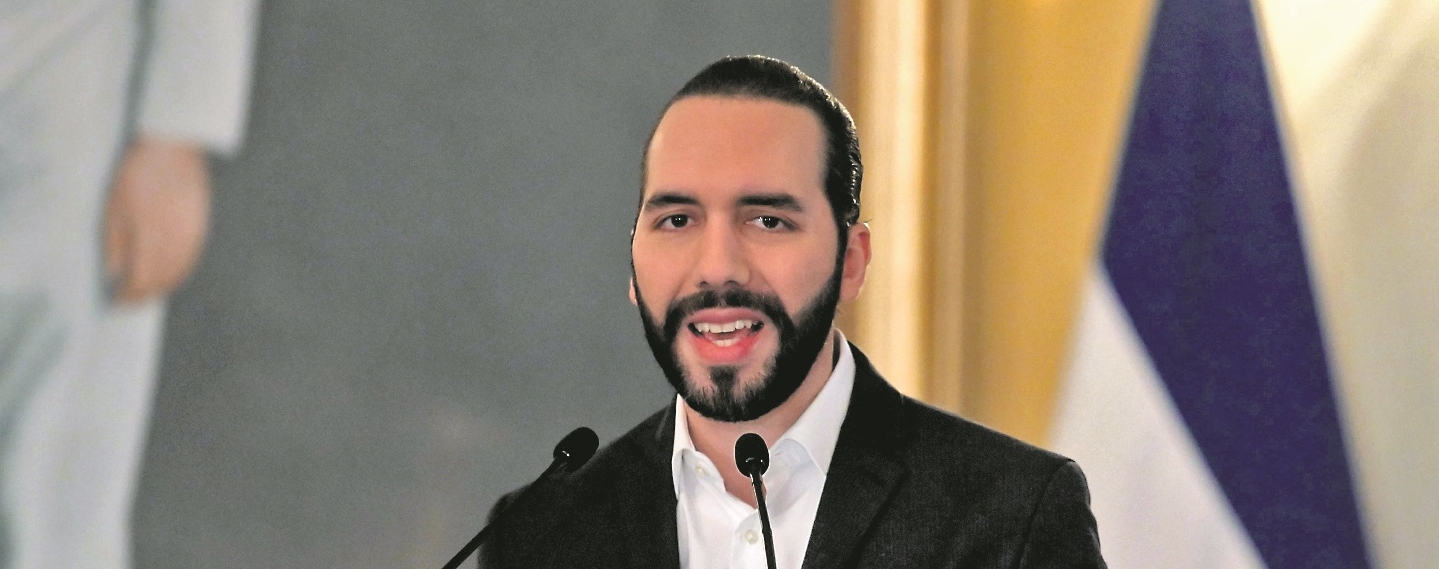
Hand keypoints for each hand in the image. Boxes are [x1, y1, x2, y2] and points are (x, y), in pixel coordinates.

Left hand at [103, 137, 212, 302]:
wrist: (173, 149)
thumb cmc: (138, 175)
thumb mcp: (114, 206)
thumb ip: (114, 243)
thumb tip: (115, 274)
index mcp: (149, 237)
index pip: (141, 281)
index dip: (129, 296)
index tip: (117, 302)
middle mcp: (175, 242)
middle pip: (162, 281)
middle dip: (145, 296)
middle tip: (131, 302)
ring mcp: (192, 236)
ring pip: (179, 274)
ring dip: (163, 287)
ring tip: (148, 292)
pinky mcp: (202, 229)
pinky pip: (191, 261)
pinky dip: (179, 274)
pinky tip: (170, 275)